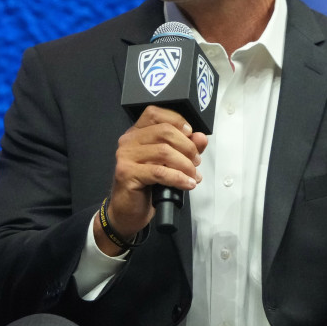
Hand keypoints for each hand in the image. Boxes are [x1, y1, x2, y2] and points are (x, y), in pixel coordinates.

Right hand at [96, 106, 207, 254]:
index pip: (155, 114)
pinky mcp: (127, 173)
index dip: (177, 120)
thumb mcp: (170, 164)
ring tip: (194, 176)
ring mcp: (125, 156)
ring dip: (185, 164)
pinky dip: (178, 178)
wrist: (128, 211)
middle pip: (164, 131)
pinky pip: (159, 172)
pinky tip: (187, 184)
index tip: (191, 134)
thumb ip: (185, 148)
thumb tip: (201, 138)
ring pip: (164, 151)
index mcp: (137, 133)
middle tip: (196, 162)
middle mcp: (128, 140)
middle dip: (187, 146)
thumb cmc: (147, 186)